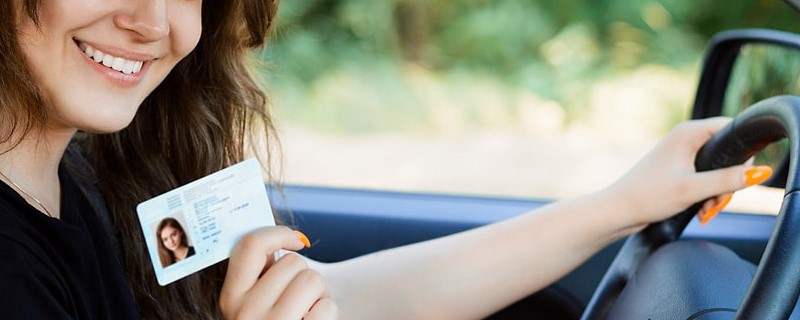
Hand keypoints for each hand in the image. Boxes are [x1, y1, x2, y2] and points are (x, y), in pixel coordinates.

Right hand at [219, 226, 336, 319]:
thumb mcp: (255, 302)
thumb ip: (261, 273)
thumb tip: (284, 237)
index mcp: (231, 297)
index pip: (249, 245)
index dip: (278, 233)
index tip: (296, 239)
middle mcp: (245, 313)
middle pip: (293, 263)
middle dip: (304, 275)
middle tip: (298, 298)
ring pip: (313, 280)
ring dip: (319, 294)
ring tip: (306, 311)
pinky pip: (326, 307)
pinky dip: (326, 312)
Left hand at [606, 117, 769, 226]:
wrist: (618, 211)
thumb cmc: (647, 196)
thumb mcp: (693, 189)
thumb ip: (727, 180)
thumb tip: (759, 172)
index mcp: (688, 133)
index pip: (731, 128)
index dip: (743, 153)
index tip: (740, 176)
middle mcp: (685, 138)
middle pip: (727, 153)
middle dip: (728, 180)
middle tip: (718, 201)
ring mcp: (681, 153)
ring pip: (717, 168)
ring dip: (718, 191)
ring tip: (707, 210)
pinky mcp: (678, 168)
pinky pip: (705, 177)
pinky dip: (707, 194)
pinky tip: (702, 210)